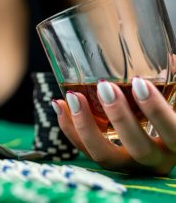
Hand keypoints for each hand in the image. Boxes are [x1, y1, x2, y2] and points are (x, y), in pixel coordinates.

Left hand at [52, 77, 175, 174]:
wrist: (151, 137)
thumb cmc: (166, 110)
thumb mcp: (173, 99)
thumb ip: (175, 84)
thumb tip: (172, 60)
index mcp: (175, 143)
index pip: (173, 131)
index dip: (157, 110)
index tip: (139, 83)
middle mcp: (154, 160)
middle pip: (139, 148)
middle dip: (120, 117)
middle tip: (104, 87)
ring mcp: (126, 164)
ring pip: (104, 155)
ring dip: (85, 126)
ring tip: (72, 97)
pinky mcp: (103, 160)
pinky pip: (83, 150)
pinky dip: (69, 128)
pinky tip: (60, 105)